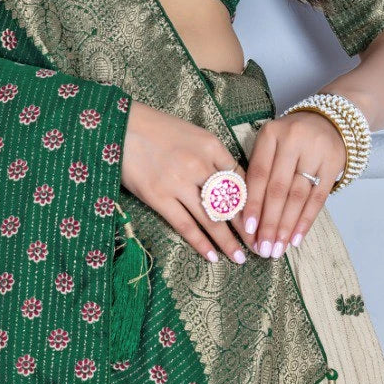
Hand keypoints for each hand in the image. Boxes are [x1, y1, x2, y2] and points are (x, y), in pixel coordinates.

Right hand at [121, 98, 252, 264]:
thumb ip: (212, 156)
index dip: (254, 202)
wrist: (120, 125)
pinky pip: (185, 225)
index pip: (241, 178)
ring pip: (211, 219)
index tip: (263, 219)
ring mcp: (178, 182)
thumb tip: (231, 184)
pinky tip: (212, 256)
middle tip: (260, 245)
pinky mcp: (158, 197)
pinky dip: (200, 243)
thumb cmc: (157, 128)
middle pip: (230, 202)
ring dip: (228, 242)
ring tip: (240, 258)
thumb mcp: (192, 134)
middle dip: (247, 227)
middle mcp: (199, 164)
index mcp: (211, 145)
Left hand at [239, 110, 346, 258]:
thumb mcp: (271, 142)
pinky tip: (296, 238)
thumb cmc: (291, 138)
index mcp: (271, 134)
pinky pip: (318, 198)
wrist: (330, 120)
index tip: (247, 229)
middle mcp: (293, 141)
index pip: (259, 174)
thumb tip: (247, 213)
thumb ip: (260, 169)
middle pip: (278, 189)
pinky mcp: (334, 164)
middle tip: (262, 248)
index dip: (253, 203)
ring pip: (298, 196)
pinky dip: (306, 221)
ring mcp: (315, 152)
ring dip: (286, 226)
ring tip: (277, 249)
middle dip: (269, 222)